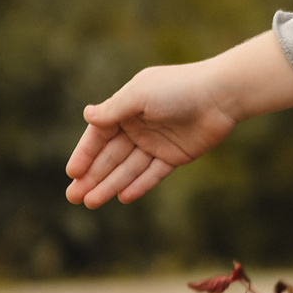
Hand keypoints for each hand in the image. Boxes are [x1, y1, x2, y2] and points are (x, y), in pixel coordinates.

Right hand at [64, 62, 237, 206]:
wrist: (221, 95)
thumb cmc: (178, 89)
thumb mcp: (140, 95)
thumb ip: (114, 110)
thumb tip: (87, 115)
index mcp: (127, 108)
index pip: (99, 135)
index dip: (85, 154)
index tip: (72, 173)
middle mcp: (139, 126)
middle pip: (110, 156)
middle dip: (91, 177)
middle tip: (73, 197)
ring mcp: (157, 142)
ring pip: (128, 168)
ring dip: (110, 185)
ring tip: (92, 203)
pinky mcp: (176, 156)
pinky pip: (153, 174)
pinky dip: (139, 185)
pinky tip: (123, 198)